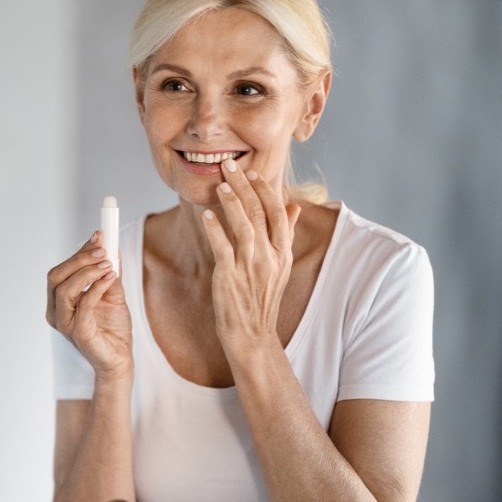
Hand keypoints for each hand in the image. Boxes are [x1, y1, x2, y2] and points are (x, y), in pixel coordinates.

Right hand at [46, 232, 132, 379]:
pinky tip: (111, 278)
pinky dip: (96, 287)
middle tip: (103, 249)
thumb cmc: (112, 329)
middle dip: (79, 258)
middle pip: (56, 276)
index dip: (78, 251)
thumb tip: (111, 246)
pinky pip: (83, 304)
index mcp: (59, 302)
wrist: (120, 359)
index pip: (61, 271)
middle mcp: (56, 312)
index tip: (98, 236)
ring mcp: (64, 324)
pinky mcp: (78, 332)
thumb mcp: (112, 294)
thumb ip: (108, 272)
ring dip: (87, 271)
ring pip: (64, 289)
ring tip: (108, 264)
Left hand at [202, 160, 300, 353]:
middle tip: (231, 167)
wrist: (252, 334)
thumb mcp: (281, 266)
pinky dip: (215, 229)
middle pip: (260, 213)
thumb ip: (286, 234)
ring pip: (244, 226)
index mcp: (283, 253)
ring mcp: (251, 267)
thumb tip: (294, 205)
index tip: (254, 173)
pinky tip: (207, 215)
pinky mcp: (230, 276)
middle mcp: (271, 257)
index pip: (278, 213)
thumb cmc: (262, 298)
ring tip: (221, 184)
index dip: (266, 191)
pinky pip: (222, 247)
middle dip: (245, 187)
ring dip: (231, 202)